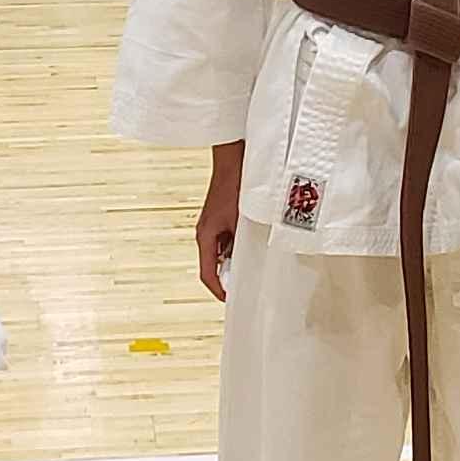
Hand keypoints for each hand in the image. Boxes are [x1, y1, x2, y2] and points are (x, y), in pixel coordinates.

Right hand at [194, 144, 241, 300]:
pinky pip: (228, 241)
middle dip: (230, 276)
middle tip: (248, 285)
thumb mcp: (240, 220)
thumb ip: (242, 244)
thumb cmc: (233, 187)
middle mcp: (206, 234)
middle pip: (215, 265)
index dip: (219, 290)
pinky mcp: (221, 219)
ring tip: (254, 265)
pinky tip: (254, 245)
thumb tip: (248, 265)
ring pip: (223, 253)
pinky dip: (238, 247)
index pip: (208, 273)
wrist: (232, 160)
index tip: (231, 300)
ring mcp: (213, 227)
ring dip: (236, 261)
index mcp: (205, 237)